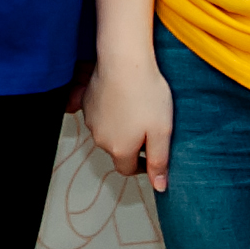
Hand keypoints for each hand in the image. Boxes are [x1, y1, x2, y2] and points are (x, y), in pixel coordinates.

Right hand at [84, 50, 172, 192]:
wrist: (124, 60)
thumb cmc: (146, 93)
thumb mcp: (162, 131)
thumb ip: (160, 161)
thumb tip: (159, 187)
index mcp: (120, 150)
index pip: (129, 169)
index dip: (143, 165)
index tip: (153, 153)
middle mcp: (101, 140)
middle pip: (118, 151)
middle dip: (132, 144)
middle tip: (149, 125)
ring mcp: (91, 121)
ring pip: (108, 133)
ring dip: (120, 127)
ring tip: (137, 108)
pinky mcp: (87, 102)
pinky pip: (100, 115)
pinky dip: (110, 111)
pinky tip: (123, 97)